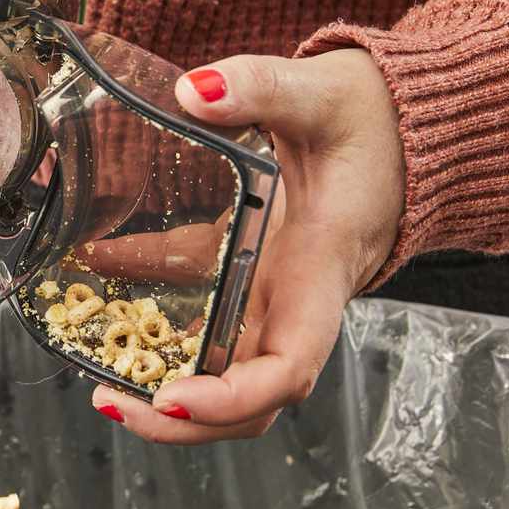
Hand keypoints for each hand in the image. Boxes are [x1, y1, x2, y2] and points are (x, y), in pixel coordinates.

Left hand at [90, 49, 404, 441]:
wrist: (406, 125)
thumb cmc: (377, 119)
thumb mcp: (321, 93)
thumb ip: (261, 88)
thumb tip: (195, 91)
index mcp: (320, 271)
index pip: (288, 366)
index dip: (233, 398)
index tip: (174, 398)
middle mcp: (298, 299)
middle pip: (251, 398)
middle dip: (185, 420)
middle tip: (112, 402)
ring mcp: (276, 294)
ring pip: (227, 371)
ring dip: (168, 387)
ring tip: (102, 379)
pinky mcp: (256, 275)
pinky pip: (205, 313)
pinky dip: (157, 311)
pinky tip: (103, 271)